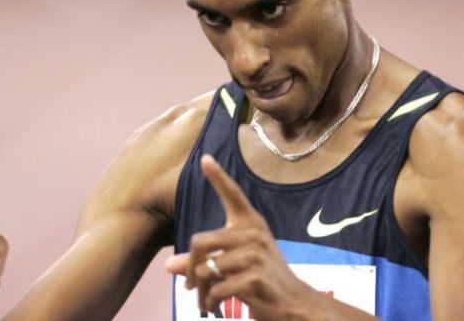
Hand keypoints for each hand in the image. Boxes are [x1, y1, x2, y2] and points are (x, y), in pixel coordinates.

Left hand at [165, 154, 318, 320]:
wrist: (294, 303)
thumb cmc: (262, 279)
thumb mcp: (234, 265)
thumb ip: (205, 259)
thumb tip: (169, 265)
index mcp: (251, 224)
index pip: (233, 195)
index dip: (218, 177)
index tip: (205, 158)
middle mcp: (254, 234)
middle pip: (200, 241)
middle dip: (190, 267)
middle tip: (189, 286)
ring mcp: (256, 255)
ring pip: (205, 269)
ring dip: (201, 291)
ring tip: (206, 300)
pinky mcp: (255, 278)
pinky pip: (216, 288)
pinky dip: (210, 302)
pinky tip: (215, 306)